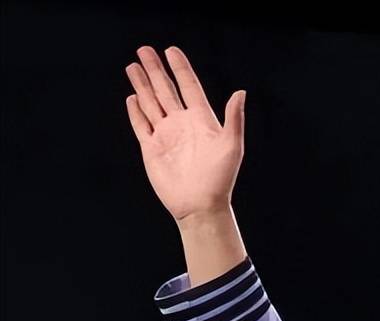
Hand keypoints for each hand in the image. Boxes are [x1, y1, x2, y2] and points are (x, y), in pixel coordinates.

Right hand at [124, 45, 244, 223]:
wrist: (200, 206)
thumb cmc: (219, 179)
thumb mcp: (232, 146)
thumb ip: (234, 118)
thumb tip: (241, 91)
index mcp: (201, 121)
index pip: (189, 87)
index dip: (180, 68)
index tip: (171, 49)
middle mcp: (182, 125)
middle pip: (165, 90)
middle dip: (155, 69)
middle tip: (144, 49)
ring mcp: (166, 136)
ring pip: (151, 103)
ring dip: (142, 85)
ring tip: (133, 65)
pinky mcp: (152, 149)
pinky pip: (141, 125)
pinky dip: (135, 111)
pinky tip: (132, 97)